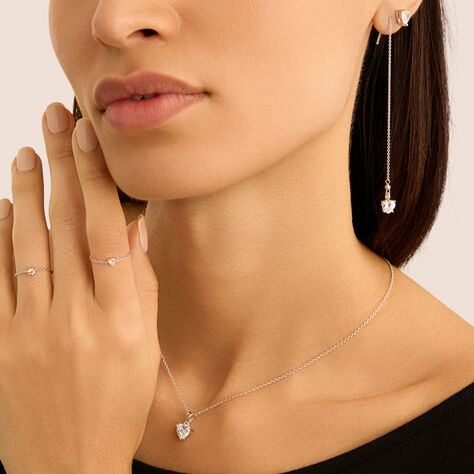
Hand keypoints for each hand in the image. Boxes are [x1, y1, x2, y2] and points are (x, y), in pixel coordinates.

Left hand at [0, 103, 159, 473]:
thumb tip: (131, 232)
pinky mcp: (1, 344)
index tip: (93, 141)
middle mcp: (77, 317)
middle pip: (66, 227)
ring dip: (26, 193)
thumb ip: (139, 284)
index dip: (100, 181)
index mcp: (122, 318)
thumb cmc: (117, 404)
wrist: (67, 464)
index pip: (108, 233)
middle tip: (55, 121)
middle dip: (62, 167)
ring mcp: (33, 330)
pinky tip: (2, 207)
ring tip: (27, 152)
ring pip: (28, 245)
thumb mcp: (145, 345)